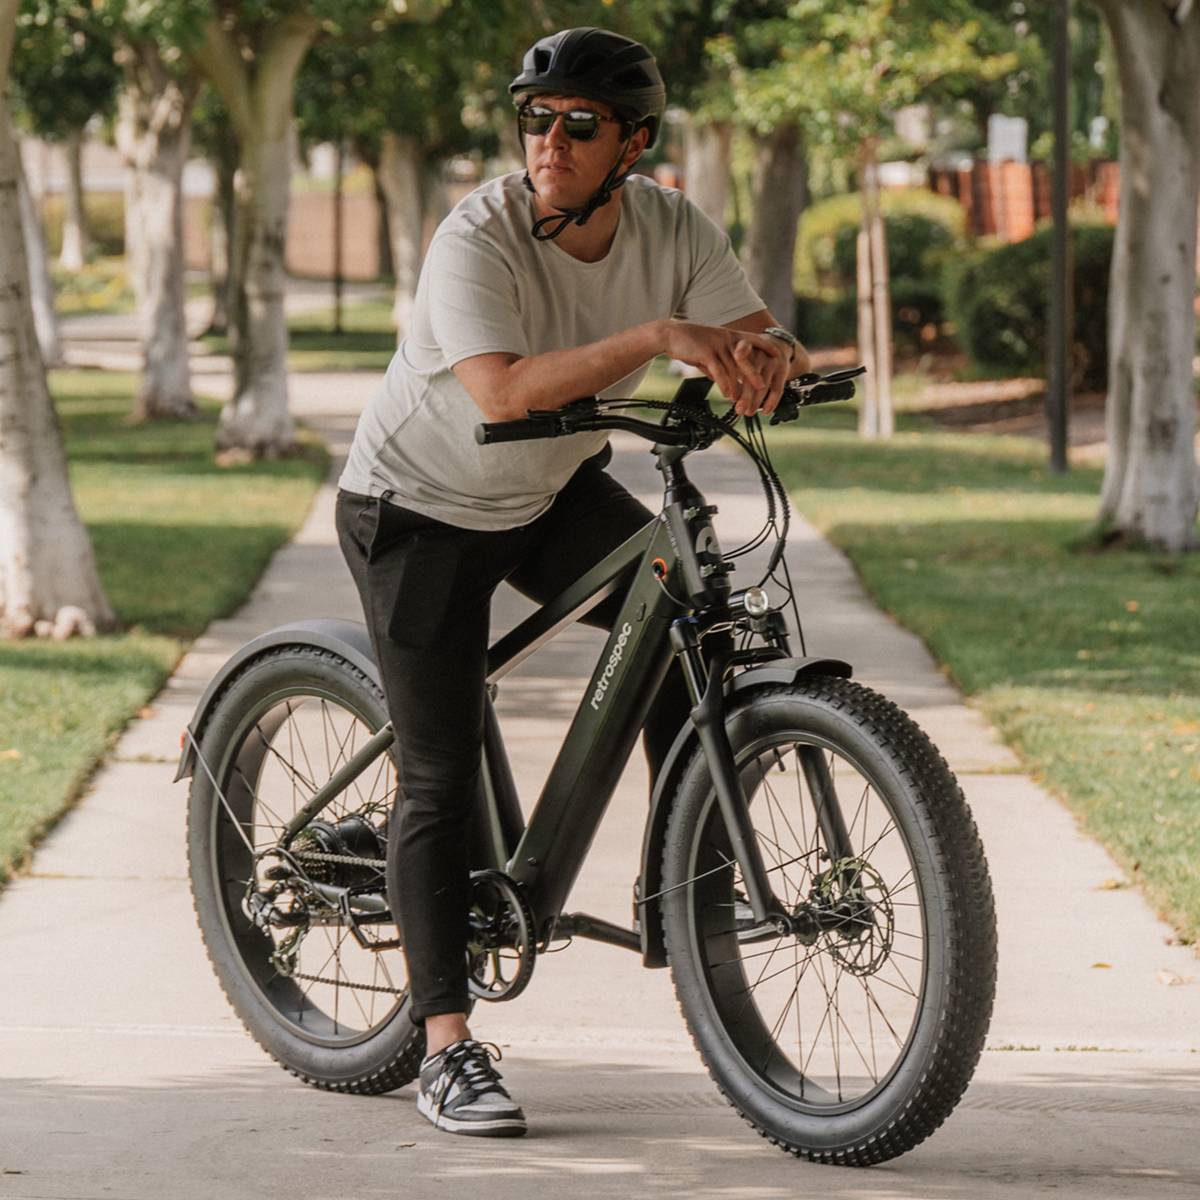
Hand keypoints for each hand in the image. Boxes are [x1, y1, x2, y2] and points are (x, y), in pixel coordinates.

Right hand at [663, 321, 790, 415]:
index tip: (778, 355)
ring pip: (733, 368)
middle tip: (764, 387)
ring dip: (738, 386)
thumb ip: (718, 366)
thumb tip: (725, 382)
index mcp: (730, 335)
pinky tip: (727, 395)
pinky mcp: (707, 352)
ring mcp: (717, 344)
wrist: (669, 335)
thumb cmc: (689, 344)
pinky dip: (725, 385)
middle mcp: (727, 338)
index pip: (753, 340)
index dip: (767, 347)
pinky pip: (720, 371)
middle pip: (746, 358)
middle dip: (755, 374)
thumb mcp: (708, 354)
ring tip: (741, 400)